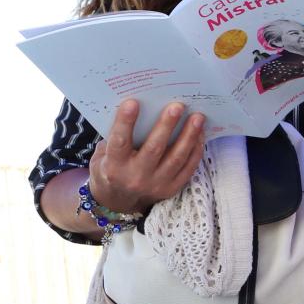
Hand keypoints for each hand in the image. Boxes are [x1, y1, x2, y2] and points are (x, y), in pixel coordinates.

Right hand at [86, 100, 205, 214]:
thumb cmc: (111, 167)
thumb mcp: (103, 154)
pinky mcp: (171, 189)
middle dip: (166, 126)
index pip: (120, 142)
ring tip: (198, 117)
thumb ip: (117, 135)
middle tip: (177, 106)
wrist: (118, 200)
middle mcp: (136, 177)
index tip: (133, 102)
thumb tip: (140, 108)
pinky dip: (195, 150)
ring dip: (189, 136)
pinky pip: (188, 168)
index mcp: (114, 166)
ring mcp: (156, 185)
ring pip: (176, 158)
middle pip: (154, 149)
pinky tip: (200, 134)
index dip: (125, 122)